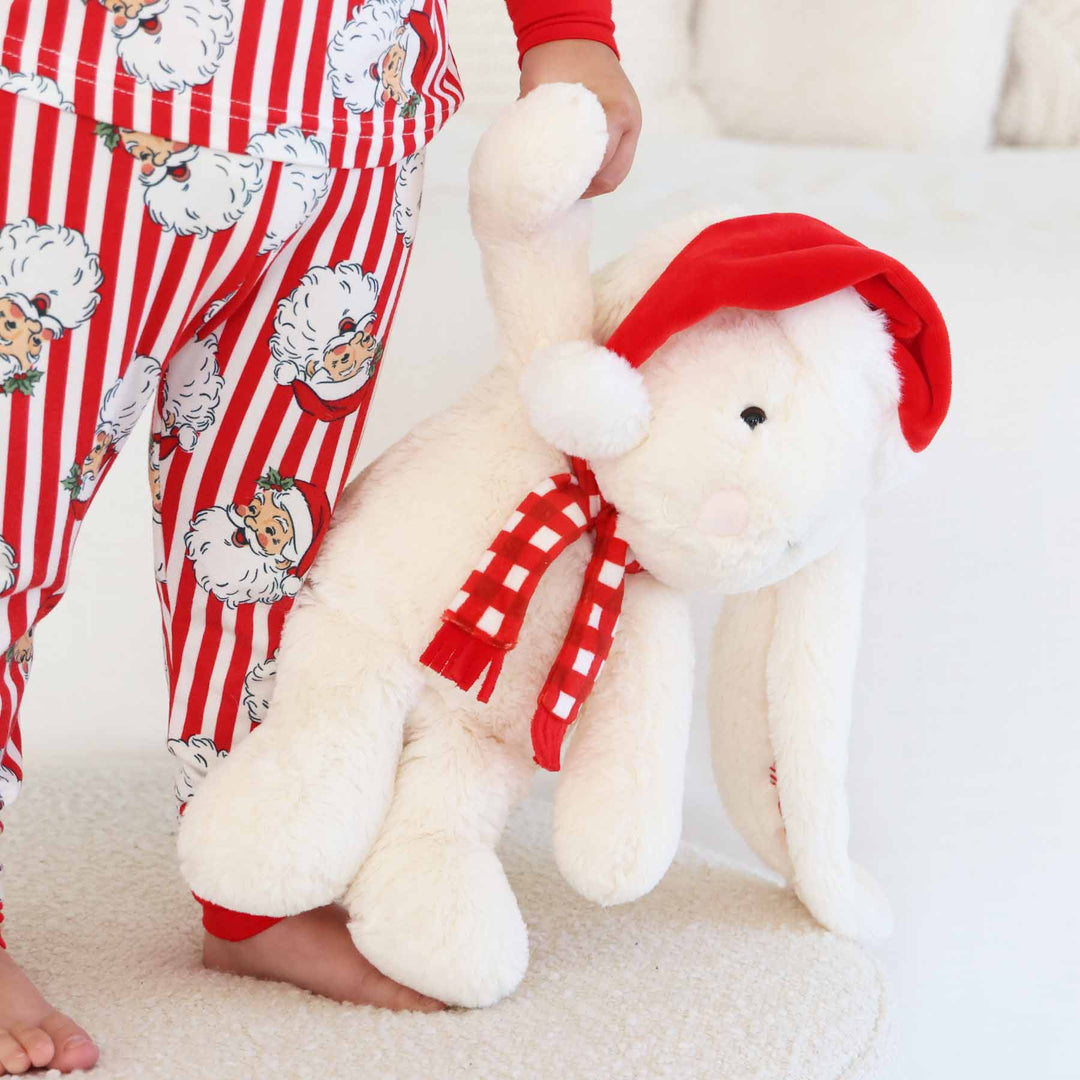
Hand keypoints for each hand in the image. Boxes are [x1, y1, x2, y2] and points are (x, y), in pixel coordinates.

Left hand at [519, 39, 640, 197]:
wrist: (573, 35)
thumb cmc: (556, 58)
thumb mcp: (542, 92)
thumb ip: (538, 127)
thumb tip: (522, 165)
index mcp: (614, 112)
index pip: (600, 163)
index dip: (577, 183)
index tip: (554, 191)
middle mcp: (628, 121)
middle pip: (613, 175)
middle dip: (587, 189)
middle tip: (560, 195)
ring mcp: (631, 126)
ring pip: (617, 172)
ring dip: (593, 183)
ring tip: (569, 188)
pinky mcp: (626, 128)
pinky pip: (617, 160)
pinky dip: (598, 171)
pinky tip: (578, 176)